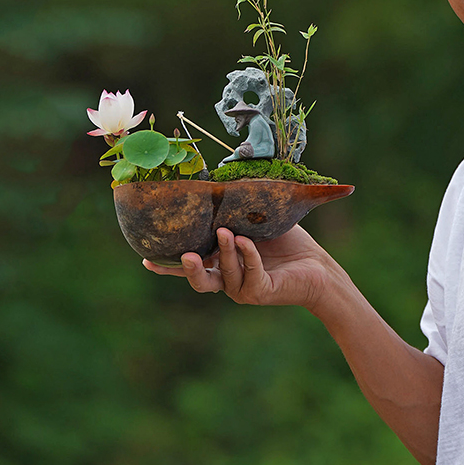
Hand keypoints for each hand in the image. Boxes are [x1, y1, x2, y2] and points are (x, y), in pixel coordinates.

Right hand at [142, 225, 331, 310]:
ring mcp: (243, 288)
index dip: (167, 265)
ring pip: (222, 275)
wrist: (317, 265)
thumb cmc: (287, 241)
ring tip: (224, 233)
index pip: (189, 266)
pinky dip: (247, 255)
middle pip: (199, 281)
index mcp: (220, 263)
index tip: (145, 257)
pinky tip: (248, 241)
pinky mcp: (261, 292)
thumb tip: (220, 173)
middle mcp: (227, 279)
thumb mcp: (256, 220)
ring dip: (223, 253)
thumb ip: (237, 207)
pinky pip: (249, 273)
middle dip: (187, 270)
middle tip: (186, 255)